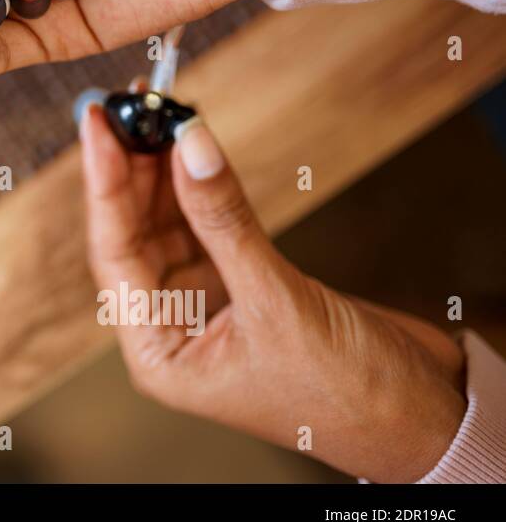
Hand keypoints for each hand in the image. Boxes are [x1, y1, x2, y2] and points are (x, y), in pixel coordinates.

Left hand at [79, 100, 466, 482]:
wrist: (422, 418)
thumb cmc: (346, 393)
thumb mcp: (276, 301)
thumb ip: (226, 220)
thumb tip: (189, 144)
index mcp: (158, 354)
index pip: (112, 254)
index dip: (103, 184)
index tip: (98, 124)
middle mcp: (171, 329)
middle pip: (133, 234)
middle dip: (130, 168)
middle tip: (128, 103)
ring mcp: (205, 306)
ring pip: (168, 226)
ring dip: (162, 171)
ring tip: (157, 112)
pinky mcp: (242, 287)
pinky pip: (207, 227)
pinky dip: (200, 188)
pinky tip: (190, 147)